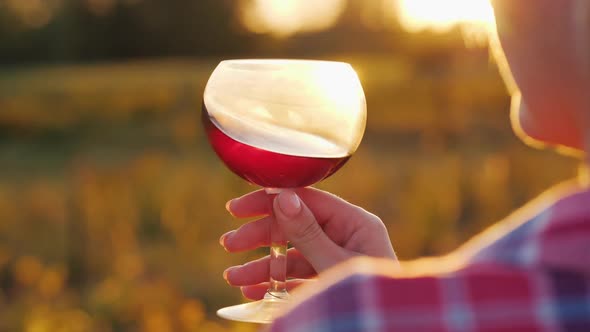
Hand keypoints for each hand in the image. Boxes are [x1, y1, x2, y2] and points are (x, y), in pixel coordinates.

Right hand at [219, 187, 395, 299]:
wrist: (384, 330)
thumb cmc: (368, 298)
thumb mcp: (334, 264)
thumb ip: (307, 233)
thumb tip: (283, 197)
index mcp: (356, 223)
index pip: (307, 199)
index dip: (270, 201)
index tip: (237, 209)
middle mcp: (347, 237)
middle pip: (294, 227)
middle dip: (260, 238)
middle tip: (229, 245)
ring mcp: (338, 261)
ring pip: (292, 256)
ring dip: (262, 266)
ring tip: (233, 278)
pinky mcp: (330, 282)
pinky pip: (298, 278)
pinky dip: (275, 284)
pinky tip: (252, 292)